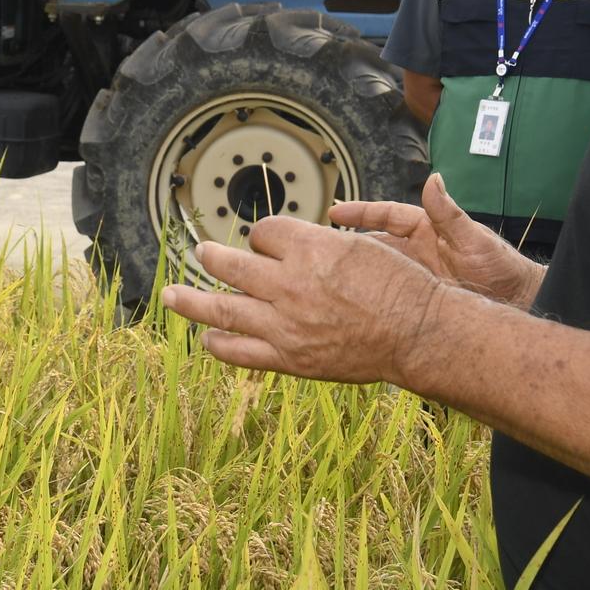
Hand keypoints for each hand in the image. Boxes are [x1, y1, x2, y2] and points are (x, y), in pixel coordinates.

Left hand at [160, 215, 446, 385]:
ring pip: (221, 307)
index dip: (264, 234)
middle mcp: (291, 284)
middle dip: (211, 256)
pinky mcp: (290, 358)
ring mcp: (286, 324)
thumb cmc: (400, 285)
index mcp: (310, 249)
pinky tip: (207, 338)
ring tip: (170, 294)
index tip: (268, 240)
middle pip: (231, 263)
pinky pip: (240, 352)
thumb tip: (287, 241)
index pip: (264, 231)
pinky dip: (218, 344)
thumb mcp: (361, 244)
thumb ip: (317, 243)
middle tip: (200, 252)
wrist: (419, 334)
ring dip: (190, 299)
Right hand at [329, 174, 542, 308]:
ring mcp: (415, 276)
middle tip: (317, 244)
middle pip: (373, 243)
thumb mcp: (474, 239)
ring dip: (355, 271)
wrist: (518, 304)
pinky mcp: (417, 300)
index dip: (360, 213)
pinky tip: (352, 302)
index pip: (386, 216)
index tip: (335, 211)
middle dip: (347, 243)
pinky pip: (387, 296)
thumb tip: (434, 178)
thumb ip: (449, 213)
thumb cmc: (502, 267)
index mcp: (427, 229)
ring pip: (376, 271)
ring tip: (326, 273)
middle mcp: (416, 251)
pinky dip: (369, 296)